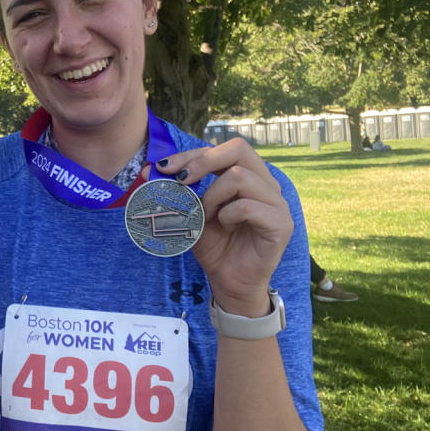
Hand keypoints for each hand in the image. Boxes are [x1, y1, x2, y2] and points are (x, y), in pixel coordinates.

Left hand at [156, 138, 293, 316]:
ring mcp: (276, 202)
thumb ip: (177, 192)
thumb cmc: (215, 245)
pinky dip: (227, 215)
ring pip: (240, 177)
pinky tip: (225, 227)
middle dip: (203, 161)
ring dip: (213, 196)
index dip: (192, 154)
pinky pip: (247, 206)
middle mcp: (266, 184)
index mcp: (248, 175)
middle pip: (239, 149)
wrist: (229, 281)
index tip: (164, 167)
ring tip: (208, 216)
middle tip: (181, 179)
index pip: (223, 149)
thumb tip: (148, 171)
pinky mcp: (281, 223)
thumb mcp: (191, 214)